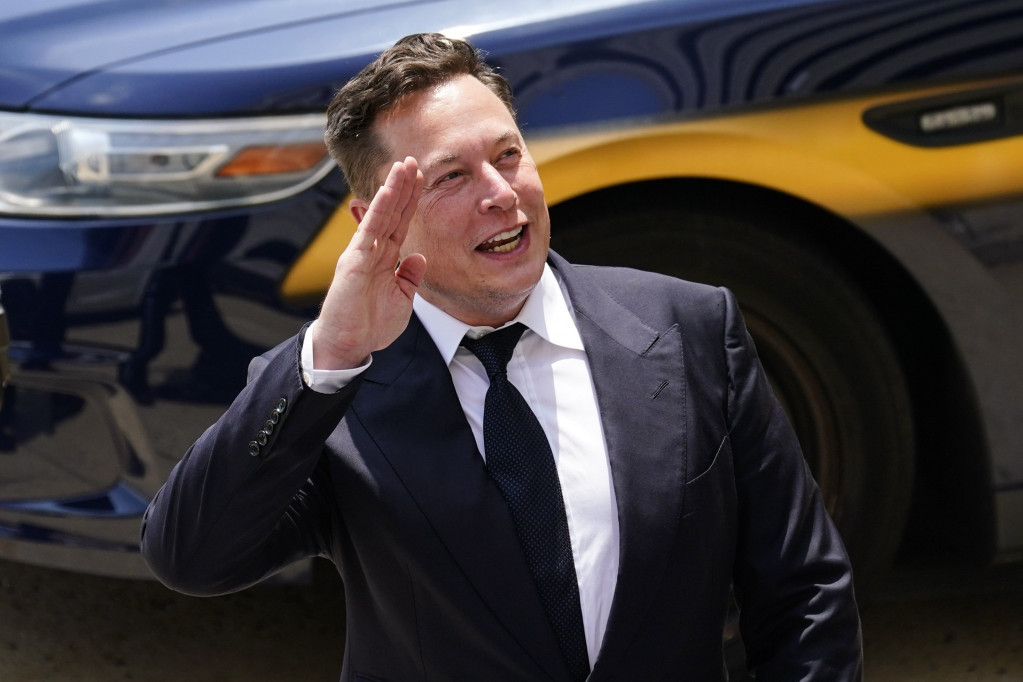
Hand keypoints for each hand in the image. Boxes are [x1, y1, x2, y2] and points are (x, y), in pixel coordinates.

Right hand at [311, 157, 425, 368]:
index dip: (411, 201)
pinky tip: (388, 190)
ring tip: (403, 166)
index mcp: (385, 259)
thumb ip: (410, 277)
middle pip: (392, 212)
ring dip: (393, 188)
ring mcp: (362, 252)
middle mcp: (373, 250)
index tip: (421, 179)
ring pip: (380, 214)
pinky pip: (369, 229)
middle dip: (403, 187)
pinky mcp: (354, 259)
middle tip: (413, 161)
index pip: (400, 223)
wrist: (349, 344)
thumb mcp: (402, 299)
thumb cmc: (370, 325)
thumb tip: (419, 257)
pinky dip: (379, 209)